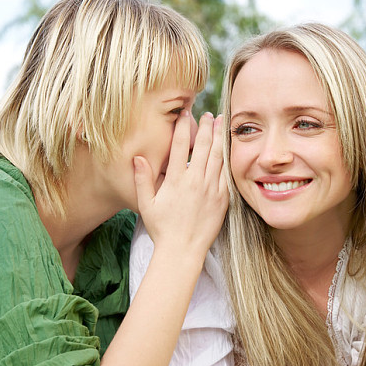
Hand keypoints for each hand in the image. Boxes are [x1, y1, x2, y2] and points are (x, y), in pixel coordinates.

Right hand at [134, 111, 227, 256]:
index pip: (180, 145)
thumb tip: (138, 157)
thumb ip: (142, 179)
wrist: (183, 251)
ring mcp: (211, 189)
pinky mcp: (222, 199)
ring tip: (220, 124)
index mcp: (176, 180)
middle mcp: (195, 181)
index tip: (185, 113)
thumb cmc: (162, 228)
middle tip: (207, 114)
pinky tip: (227, 150)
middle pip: (203, 146)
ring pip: (218, 157)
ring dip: (219, 138)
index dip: (182, 126)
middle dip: (206, 127)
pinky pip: (226, 174)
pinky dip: (227, 158)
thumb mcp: (145, 204)